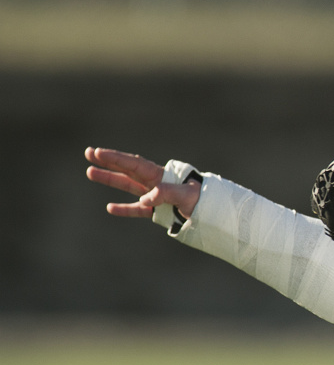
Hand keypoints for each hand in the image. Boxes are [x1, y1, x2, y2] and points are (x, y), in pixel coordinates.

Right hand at [84, 147, 200, 219]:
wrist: (215, 212)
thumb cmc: (204, 200)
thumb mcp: (187, 195)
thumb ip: (167, 194)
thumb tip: (146, 198)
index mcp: (162, 175)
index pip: (134, 164)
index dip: (116, 158)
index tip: (98, 152)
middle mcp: (156, 183)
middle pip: (127, 170)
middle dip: (109, 161)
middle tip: (88, 153)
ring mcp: (155, 196)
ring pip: (128, 186)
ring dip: (110, 179)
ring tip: (90, 172)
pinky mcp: (158, 211)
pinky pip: (137, 209)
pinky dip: (124, 208)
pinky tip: (110, 207)